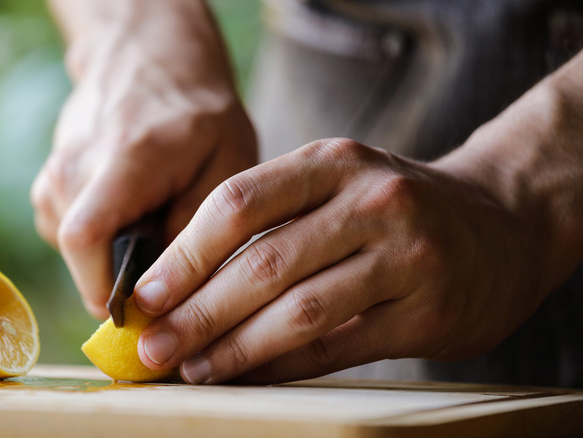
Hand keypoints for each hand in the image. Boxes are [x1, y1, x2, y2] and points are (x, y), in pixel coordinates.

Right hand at [32, 1, 256, 317]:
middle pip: (80, 256)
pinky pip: (69, 234)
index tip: (146, 312)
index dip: (107, 291)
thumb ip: (198, 228)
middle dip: (120, 279)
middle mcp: (74, 166)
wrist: (148, 59)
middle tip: (166, 267)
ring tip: (152, 223)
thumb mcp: (227, 164)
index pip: (85, 240)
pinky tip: (130, 212)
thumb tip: (167, 295)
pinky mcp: (49, 183)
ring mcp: (54, 173)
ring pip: (74, 251)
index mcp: (123, 160)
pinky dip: (101, 239)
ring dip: (113, 256)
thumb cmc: (198, 113)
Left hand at [132, 137, 552, 383]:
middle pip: (263, 262)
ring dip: (234, 346)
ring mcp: (405, 255)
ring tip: (191, 368)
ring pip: (299, 310)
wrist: (500, 223)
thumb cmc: (393, 208)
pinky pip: (337, 347)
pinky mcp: (426, 310)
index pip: (238, 203)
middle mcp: (370, 201)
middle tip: (153, 344)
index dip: (184, 254)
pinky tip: (246, 376)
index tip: (143, 294)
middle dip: (198, 311)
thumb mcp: (336, 185)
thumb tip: (182, 283)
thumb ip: (270, 221)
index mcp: (332, 162)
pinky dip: (282, 366)